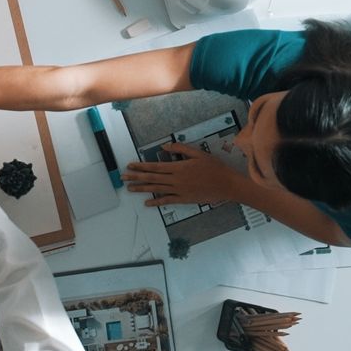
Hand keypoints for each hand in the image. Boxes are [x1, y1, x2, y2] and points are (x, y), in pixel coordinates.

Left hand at [123, 141, 247, 205]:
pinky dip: (157, 202)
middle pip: (152, 178)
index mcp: (178, 167)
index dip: (141, 167)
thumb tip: (165, 147)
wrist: (227, 184)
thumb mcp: (198, 153)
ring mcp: (179, 191)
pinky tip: (147, 203)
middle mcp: (175, 180)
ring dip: (142, 189)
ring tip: (130, 189)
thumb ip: (181, 149)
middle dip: (136, 177)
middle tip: (123, 178)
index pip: (155, 167)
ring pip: (156, 189)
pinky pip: (167, 201)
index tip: (130, 166)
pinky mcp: (184, 199)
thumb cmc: (214, 167)